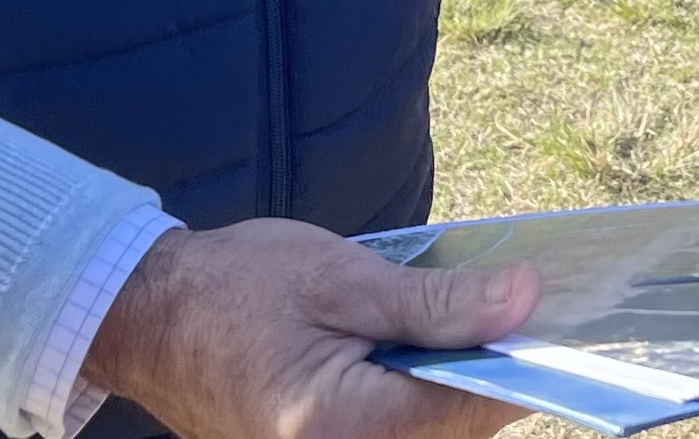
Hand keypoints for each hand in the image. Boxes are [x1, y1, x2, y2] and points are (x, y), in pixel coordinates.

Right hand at [81, 218, 540, 438]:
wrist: (148, 320)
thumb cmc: (233, 288)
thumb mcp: (339, 276)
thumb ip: (434, 302)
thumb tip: (524, 301)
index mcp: (337, 424)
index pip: (465, 412)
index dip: (517, 366)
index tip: (550, 318)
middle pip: (454, 434)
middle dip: (488, 377)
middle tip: (505, 309)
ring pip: (431, 438)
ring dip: (454, 391)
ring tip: (459, 326)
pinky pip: (397, 436)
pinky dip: (420, 402)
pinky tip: (419, 356)